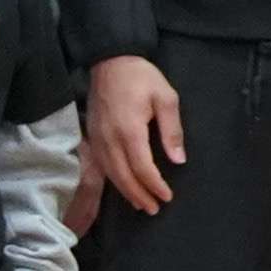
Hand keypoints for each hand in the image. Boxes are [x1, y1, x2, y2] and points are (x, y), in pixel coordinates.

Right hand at [86, 55, 184, 212]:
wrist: (110, 61)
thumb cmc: (141, 78)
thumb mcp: (166, 98)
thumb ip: (172, 130)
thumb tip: (178, 160)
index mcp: (130, 130)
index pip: (142, 167)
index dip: (155, 185)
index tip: (167, 196)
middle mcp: (110, 139)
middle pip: (124, 177)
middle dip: (140, 195)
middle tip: (155, 208)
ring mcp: (98, 139)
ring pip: (111, 174)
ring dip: (126, 192)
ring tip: (141, 205)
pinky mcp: (92, 137)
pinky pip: (102, 166)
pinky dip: (114, 180)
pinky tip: (123, 187)